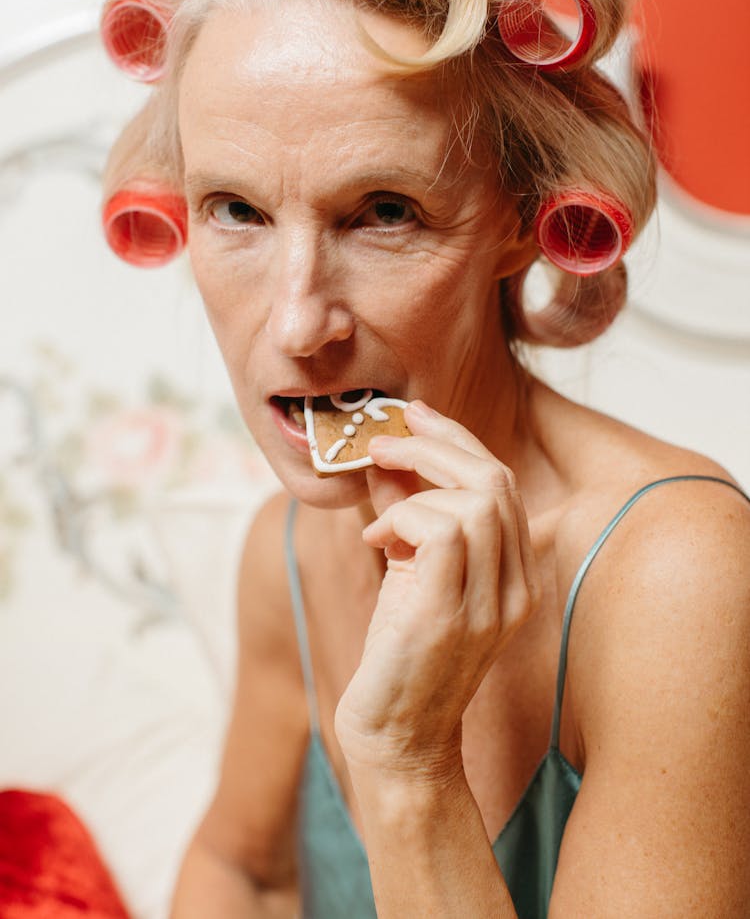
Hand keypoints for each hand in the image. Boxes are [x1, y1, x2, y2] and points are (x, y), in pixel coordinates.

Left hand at [334, 400, 539, 777]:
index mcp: (516, 577)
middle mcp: (516, 589)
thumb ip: (409, 517)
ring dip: (417, 484)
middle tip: (388, 435)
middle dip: (439, 443)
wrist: (398, 742)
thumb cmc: (401, 658)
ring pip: (476, 499)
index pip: (501, 486)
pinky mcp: (452, 615)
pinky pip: (444, 530)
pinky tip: (378, 542)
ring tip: (380, 508)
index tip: (416, 415)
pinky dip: (405, 518)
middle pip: (495, 481)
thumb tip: (389, 460)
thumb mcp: (410, 574)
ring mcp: (491, 604)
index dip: (459, 441)